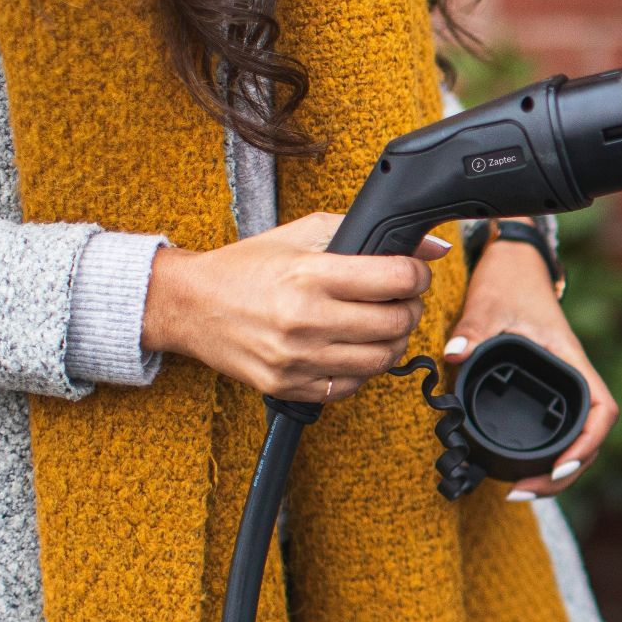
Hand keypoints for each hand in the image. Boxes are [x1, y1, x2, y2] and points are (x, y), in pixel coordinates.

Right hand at [142, 211, 449, 401]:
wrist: (190, 304)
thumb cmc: (248, 266)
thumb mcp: (303, 235)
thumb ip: (366, 235)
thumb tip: (431, 247)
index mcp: (310, 275)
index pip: (396, 280)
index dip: (417, 275)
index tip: (414, 274)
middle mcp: (304, 319)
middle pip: (396, 324)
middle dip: (410, 309)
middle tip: (402, 301)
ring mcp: (296, 358)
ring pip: (380, 361)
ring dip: (393, 341)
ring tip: (382, 324)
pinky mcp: (288, 386)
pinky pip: (350, 386)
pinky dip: (362, 369)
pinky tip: (353, 348)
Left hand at [443, 224, 615, 497]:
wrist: (515, 265)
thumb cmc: (509, 282)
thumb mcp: (489, 304)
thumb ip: (472, 330)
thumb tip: (455, 354)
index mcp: (571, 361)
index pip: (601, 411)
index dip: (587, 444)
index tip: (559, 465)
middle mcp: (572, 379)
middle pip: (590, 439)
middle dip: (563, 473)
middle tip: (524, 491)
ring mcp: (562, 387)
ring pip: (576, 440)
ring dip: (556, 472)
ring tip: (521, 490)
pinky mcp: (547, 390)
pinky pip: (558, 430)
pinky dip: (546, 456)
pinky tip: (522, 470)